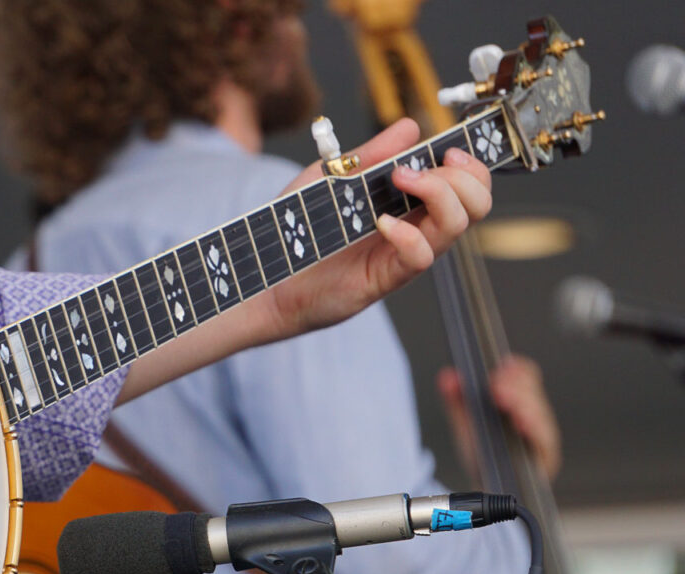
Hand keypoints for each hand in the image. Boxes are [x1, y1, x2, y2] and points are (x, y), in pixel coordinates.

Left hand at [266, 118, 491, 338]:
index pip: (464, 185)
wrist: (267, 274)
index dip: (471, 165)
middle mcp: (415, 229)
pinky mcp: (386, 277)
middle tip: (421, 168)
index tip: (451, 150)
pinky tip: (383, 223)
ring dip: (439, 194)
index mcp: (409, 204)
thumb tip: (409, 127)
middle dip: (462, 177)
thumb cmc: (299, 229)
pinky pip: (420, 256)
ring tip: (401, 181)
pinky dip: (409, 234)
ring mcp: (403, 254)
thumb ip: (371, 157)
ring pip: (456, 226)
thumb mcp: (333, 180)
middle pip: (475, 204)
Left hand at [438, 354, 560, 481]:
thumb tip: (447, 376)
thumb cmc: (483, 455)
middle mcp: (534, 415)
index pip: (525, 375)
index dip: (515, 369)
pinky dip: (533, 429)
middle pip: (533, 392)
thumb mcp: (467, 425)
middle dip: (515, 387)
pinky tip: (521, 423)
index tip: (501, 367)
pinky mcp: (546, 455)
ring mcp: (541, 435)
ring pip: (540, 413)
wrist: (488, 491)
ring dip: (522, 404)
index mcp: (518, 401)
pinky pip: (543, 440)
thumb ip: (456, 400)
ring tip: (504, 399)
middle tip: (495, 387)